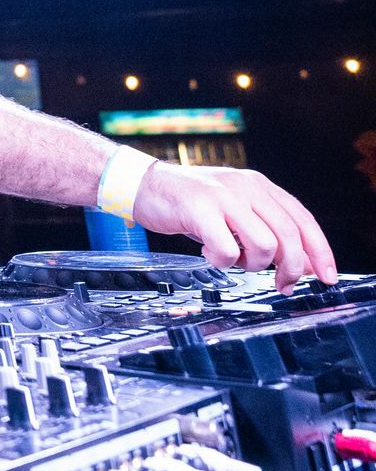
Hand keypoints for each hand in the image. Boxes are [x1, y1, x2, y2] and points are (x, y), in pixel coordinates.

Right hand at [134, 161, 336, 289]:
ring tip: (234, 260)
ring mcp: (223, 196)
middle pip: (289, 235)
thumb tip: (303, 265)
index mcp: (258, 186)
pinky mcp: (200, 209)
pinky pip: (227, 250)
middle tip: (282, 285)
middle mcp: (245, 187)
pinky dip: (222, 262)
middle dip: (292, 269)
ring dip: (252, 265)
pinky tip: (210, 255)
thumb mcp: (234, 211)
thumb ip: (266, 230)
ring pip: (264, 245)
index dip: (320, 251)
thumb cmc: (189, 204)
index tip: (327, 277)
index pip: (302, 219)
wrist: (143, 185)